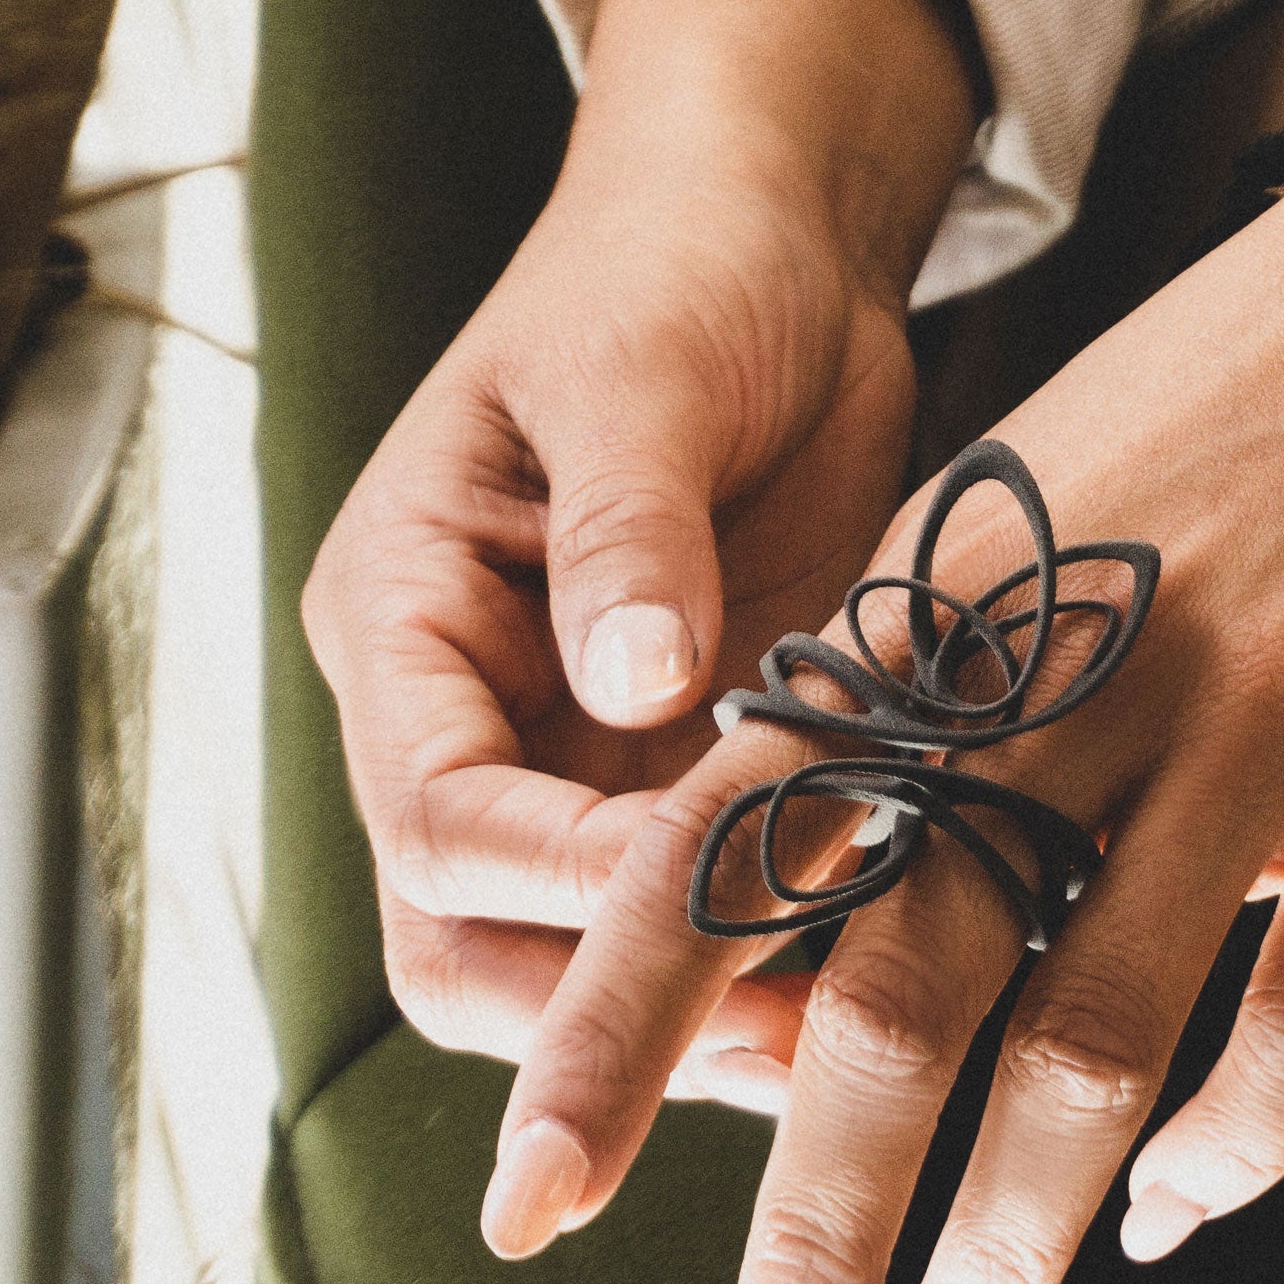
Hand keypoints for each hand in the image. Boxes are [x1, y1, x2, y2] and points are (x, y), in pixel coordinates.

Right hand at [300, 0, 976, 1065]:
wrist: (767, 251)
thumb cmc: (671, 271)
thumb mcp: (637, 372)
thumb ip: (627, 529)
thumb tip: (632, 685)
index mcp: (408, 620)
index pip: (437, 820)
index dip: (563, 882)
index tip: (712, 887)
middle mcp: (474, 716)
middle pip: (470, 946)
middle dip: (603, 1008)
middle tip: (781, 1030)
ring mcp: (578, 756)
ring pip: (582, 961)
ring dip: (694, 1015)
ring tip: (846, 1032)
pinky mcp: (681, 766)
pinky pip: (698, 906)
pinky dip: (768, 956)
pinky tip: (875, 965)